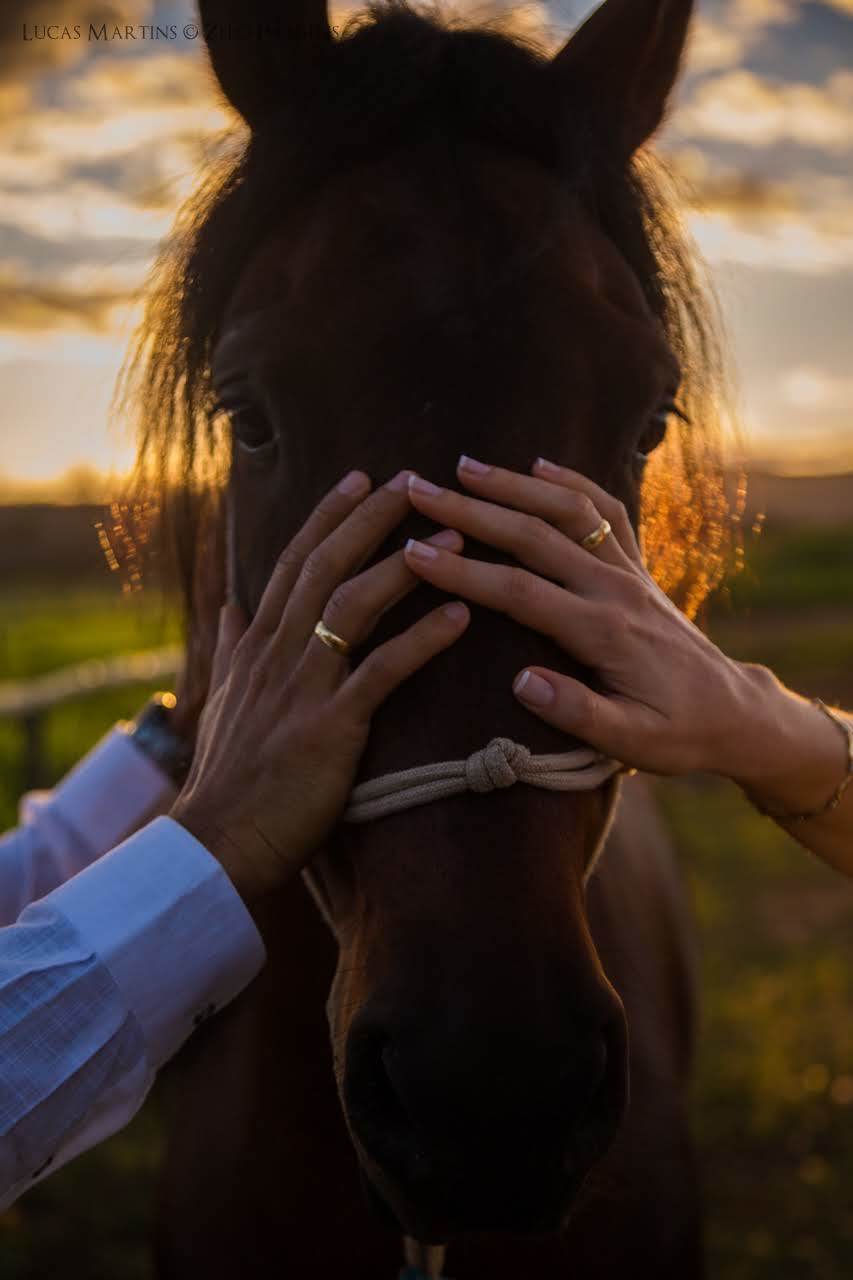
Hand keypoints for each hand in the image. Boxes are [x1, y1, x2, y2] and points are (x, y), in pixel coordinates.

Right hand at [171, 470, 468, 900]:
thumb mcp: (222, 701)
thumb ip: (230, 648)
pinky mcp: (329, 728)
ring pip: (352, 607)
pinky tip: (461, 616)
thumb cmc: (228, 776)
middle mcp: (276, 655)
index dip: (327, 518)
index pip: (293, 563)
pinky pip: (381, 672)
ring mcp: (301, 689)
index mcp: (256, 646)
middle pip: (324, 568)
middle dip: (369, 519)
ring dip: (406, 567)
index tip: (360, 479)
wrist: (216, 842)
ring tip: (456, 537)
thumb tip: (230, 605)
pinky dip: (423, 640)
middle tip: (412, 480)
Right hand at [400, 456, 760, 779]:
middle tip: (419, 489)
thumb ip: (579, 713)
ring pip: (568, 510)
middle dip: (472, 511)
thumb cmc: (680, 734)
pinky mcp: (638, 568)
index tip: (413, 552)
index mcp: (604, 632)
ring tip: (464, 466)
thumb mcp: (634, 744)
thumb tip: (521, 682)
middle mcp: (614, 589)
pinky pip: (606, 511)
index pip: (519, 592)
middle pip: (533, 536)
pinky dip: (573, 481)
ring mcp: (629, 572)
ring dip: (514, 484)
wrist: (736, 711)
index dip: (463, 572)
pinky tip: (540, 463)